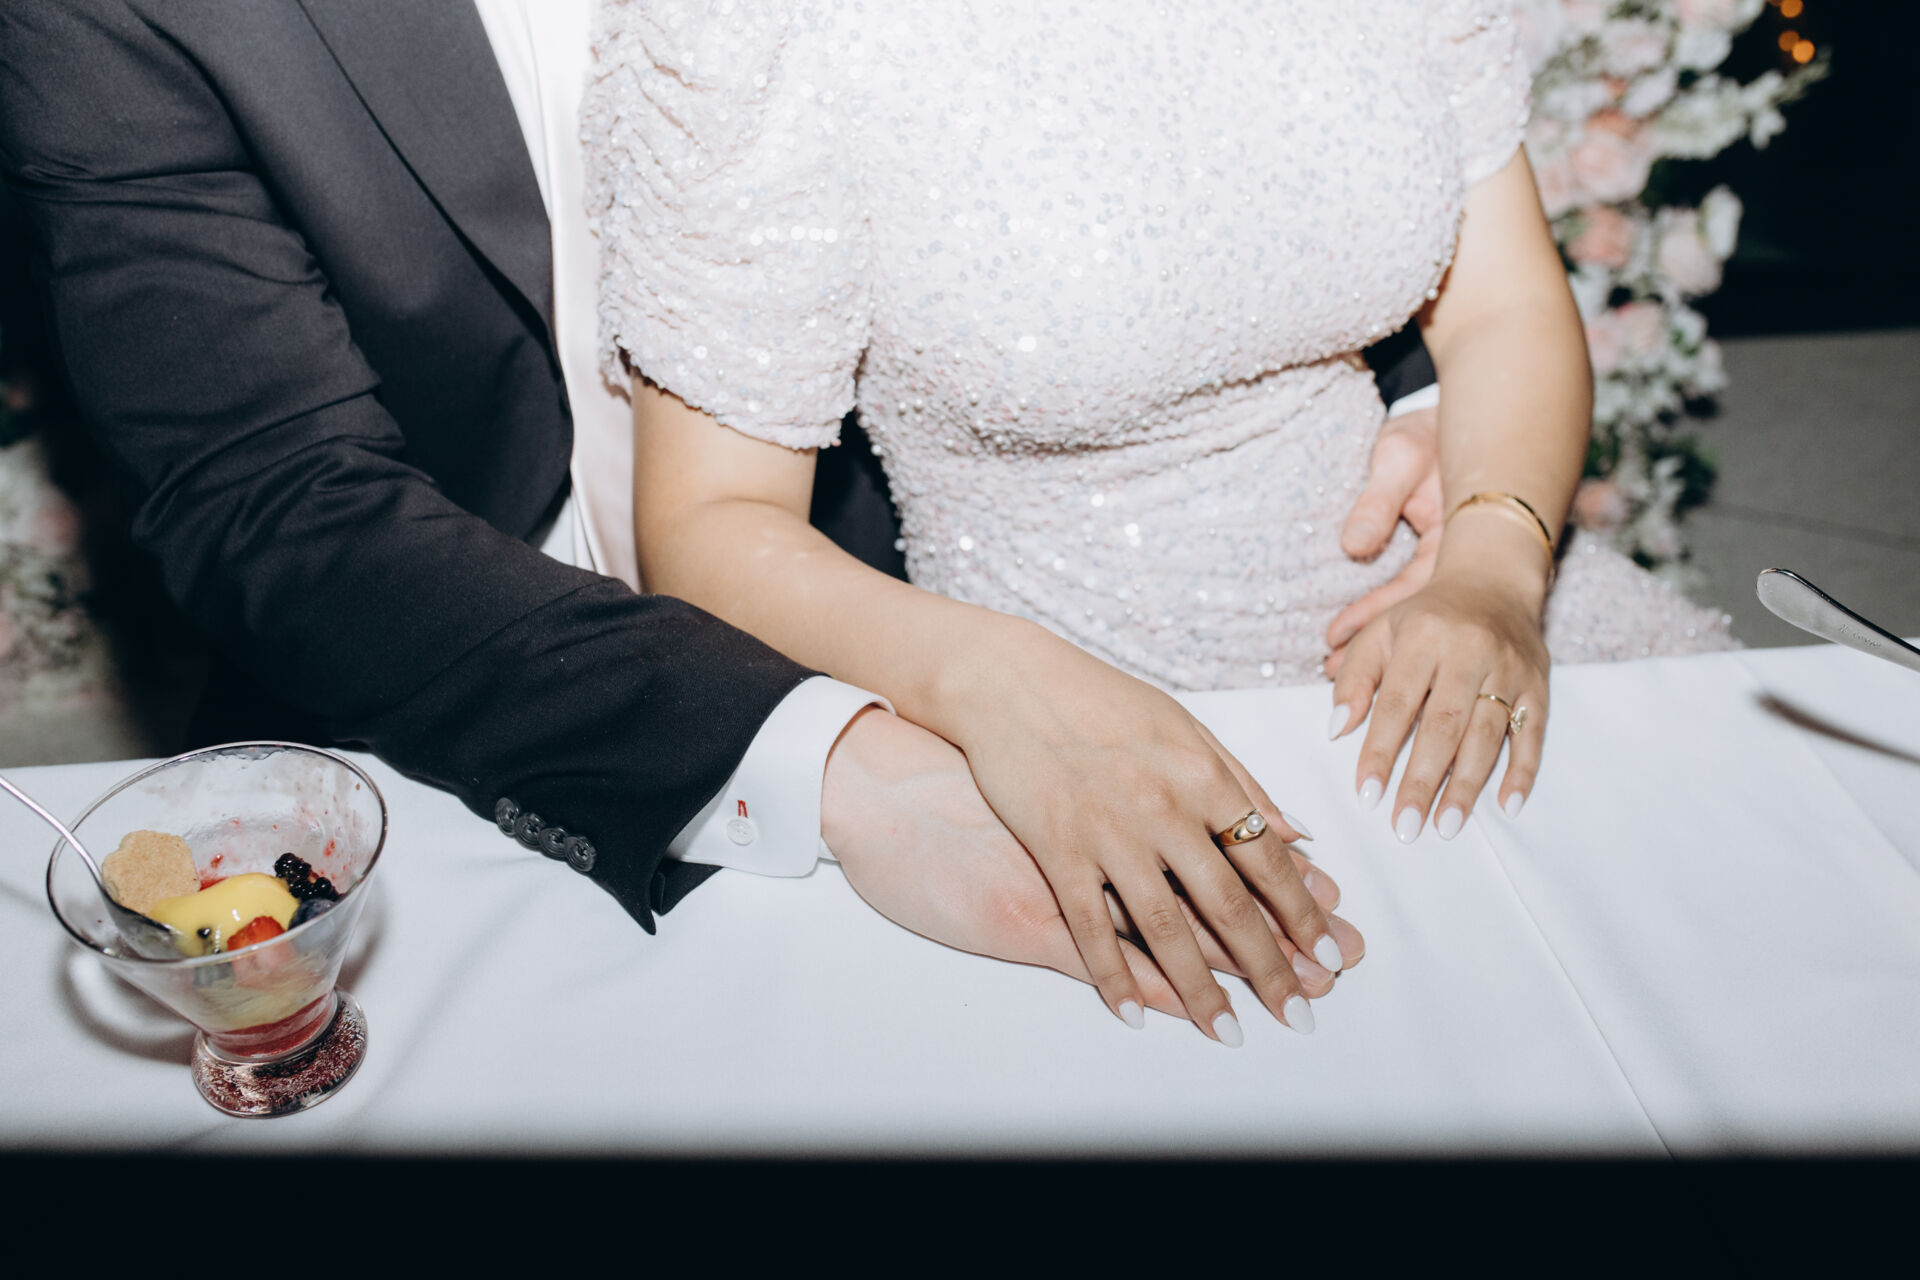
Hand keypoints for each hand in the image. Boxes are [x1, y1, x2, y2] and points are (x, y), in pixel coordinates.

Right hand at [823, 709, 1363, 1031]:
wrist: (1008, 681)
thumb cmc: (1100, 698)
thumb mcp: (1185, 727)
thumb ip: (1243, 782)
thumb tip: (1298, 835)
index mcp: (1203, 776)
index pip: (1266, 860)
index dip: (1304, 914)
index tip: (1330, 956)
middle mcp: (1164, 809)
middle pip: (1228, 904)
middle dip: (1270, 967)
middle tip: (1301, 1013)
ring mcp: (1108, 833)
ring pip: (1164, 927)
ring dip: (1200, 988)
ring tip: (1229, 1032)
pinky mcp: (1057, 849)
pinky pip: (1090, 926)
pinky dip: (1113, 974)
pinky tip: (1134, 1014)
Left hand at [1325, 405, 1442, 677]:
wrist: (1466, 415)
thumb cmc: (1429, 435)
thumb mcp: (1400, 459)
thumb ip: (1377, 501)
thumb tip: (1353, 544)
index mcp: (1454, 538)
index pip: (1410, 592)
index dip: (1370, 617)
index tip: (1333, 639)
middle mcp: (1458, 560)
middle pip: (1417, 618)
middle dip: (1375, 649)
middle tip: (1332, 673)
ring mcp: (1453, 563)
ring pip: (1417, 616)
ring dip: (1381, 645)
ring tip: (1339, 672)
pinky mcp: (1443, 560)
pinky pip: (1415, 602)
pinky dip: (1388, 624)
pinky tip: (1363, 651)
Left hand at [1328, 514, 1550, 841]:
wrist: (1493, 582)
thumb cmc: (1425, 618)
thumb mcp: (1379, 633)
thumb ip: (1354, 679)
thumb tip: (1336, 730)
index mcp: (1424, 637)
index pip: (1397, 703)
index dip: (1380, 750)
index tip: (1366, 794)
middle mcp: (1470, 651)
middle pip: (1444, 725)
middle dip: (1423, 780)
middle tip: (1406, 826)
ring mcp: (1509, 670)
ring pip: (1487, 735)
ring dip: (1467, 786)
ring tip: (1446, 826)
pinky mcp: (1539, 685)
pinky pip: (1532, 734)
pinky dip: (1522, 772)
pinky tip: (1507, 806)